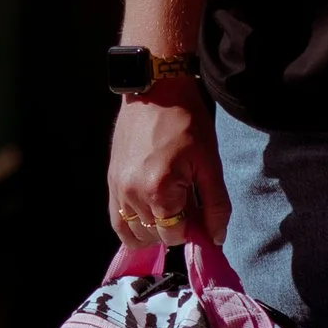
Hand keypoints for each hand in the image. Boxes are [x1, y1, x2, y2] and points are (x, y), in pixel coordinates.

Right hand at [105, 80, 230, 252]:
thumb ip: (216, 205)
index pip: (176, 235)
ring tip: (171, 209)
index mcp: (158, 190)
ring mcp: (117, 189)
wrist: (156, 89)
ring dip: (155, 230)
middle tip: (190, 205)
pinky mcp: (111, 181)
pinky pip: (116, 221)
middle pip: (156, 236)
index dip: (194, 230)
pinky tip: (150, 217)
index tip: (203, 215)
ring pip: (135, 233)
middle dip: (176, 228)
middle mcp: (132, 194)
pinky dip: (132, 227)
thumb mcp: (210, 163)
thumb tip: (215, 238)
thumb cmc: (187, 121)